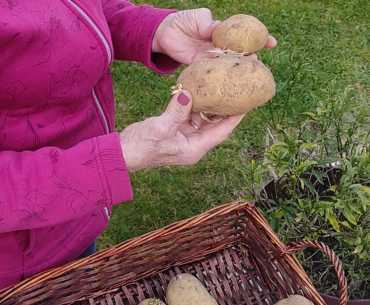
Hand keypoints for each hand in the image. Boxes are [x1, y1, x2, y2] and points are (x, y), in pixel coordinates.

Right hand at [120, 90, 244, 171]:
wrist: (122, 153)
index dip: (235, 118)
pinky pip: (190, 116)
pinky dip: (194, 104)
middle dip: (226, 109)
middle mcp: (193, 144)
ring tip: (222, 87)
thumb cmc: (140, 145)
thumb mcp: (160, 127)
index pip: (221, 132)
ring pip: (203, 119)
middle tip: (238, 91)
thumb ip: (176, 111)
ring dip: (210, 105)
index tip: (247, 103)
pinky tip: (198, 90)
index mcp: (194, 149)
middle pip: (216, 125)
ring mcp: (184, 138)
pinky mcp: (175, 131)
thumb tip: (187, 93)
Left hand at [152, 9, 277, 64]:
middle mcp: (218, 47)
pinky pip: (209, 70)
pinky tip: (226, 76)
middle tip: (259, 60)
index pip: (243, 36)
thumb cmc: (184, 20)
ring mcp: (209, 57)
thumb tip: (217, 28)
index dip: (258, 39)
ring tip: (246, 69)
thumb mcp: (198, 17)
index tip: (271, 42)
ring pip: (225, 63)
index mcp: (222, 33)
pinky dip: (217, 73)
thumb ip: (208, 23)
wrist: (164, 31)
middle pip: (238, 53)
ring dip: (236, 67)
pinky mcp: (197, 65)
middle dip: (251, 57)